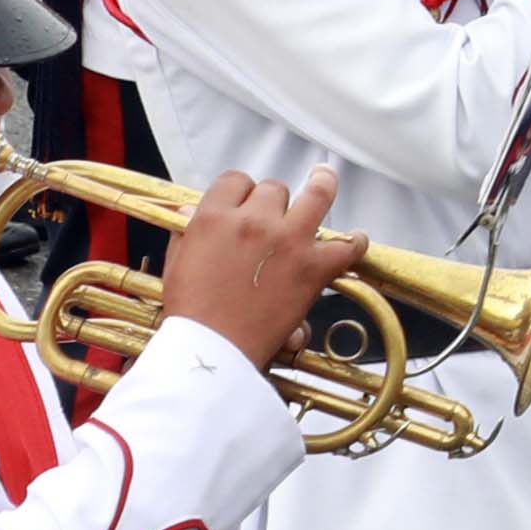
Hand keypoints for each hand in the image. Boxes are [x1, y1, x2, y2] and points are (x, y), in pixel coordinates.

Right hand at [143, 163, 368, 374]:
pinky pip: (345, 246)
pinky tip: (355, 240)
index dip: (241, 190)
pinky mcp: (312, 267)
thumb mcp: (176, 265)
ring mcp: (287, 241)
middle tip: (273, 219)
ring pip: (317, 195)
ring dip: (323, 185)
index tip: (246, 201)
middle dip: (273, 201)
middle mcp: (253, 221)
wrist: (212, 351)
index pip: (234, 180)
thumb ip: (187, 232)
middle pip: (273, 189)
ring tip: (324, 178)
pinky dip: (354, 243)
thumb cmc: (190, 315)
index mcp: (214, 219)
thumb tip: (189, 207)